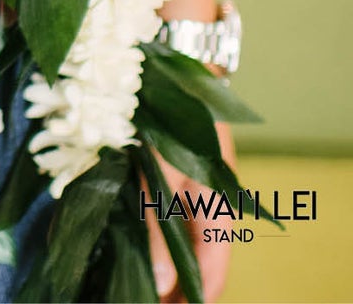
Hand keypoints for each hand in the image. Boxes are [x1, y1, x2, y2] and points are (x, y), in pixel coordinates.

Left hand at [147, 120, 235, 302]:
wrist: (174, 72)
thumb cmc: (171, 123)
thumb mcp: (160, 177)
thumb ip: (158, 229)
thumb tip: (163, 282)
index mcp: (218, 213)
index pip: (213, 273)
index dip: (196, 299)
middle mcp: (210, 207)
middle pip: (198, 260)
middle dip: (177, 285)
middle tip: (144, 299)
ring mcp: (194, 192)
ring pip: (182, 240)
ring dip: (164, 261)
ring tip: (139, 283)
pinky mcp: (175, 176)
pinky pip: (168, 217)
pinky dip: (155, 235)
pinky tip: (134, 244)